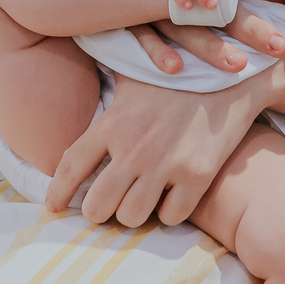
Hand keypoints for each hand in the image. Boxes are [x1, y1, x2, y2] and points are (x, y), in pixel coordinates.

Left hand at [46, 65, 274, 223]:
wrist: (232, 74)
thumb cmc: (177, 74)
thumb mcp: (134, 73)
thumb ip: (104, 84)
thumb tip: (76, 66)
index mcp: (112, 123)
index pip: (70, 167)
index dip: (57, 193)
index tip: (52, 207)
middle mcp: (134, 148)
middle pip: (97, 206)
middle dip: (99, 211)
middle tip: (107, 206)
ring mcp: (165, 164)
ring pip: (132, 217)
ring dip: (133, 214)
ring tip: (139, 201)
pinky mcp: (197, 176)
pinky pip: (171, 217)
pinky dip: (169, 212)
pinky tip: (172, 196)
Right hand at [126, 2, 284, 77]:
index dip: (266, 14)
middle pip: (226, 15)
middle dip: (254, 31)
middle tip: (281, 47)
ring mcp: (160, 9)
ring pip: (190, 29)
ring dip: (214, 48)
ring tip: (238, 65)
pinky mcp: (134, 19)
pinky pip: (146, 37)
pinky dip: (159, 51)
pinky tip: (175, 68)